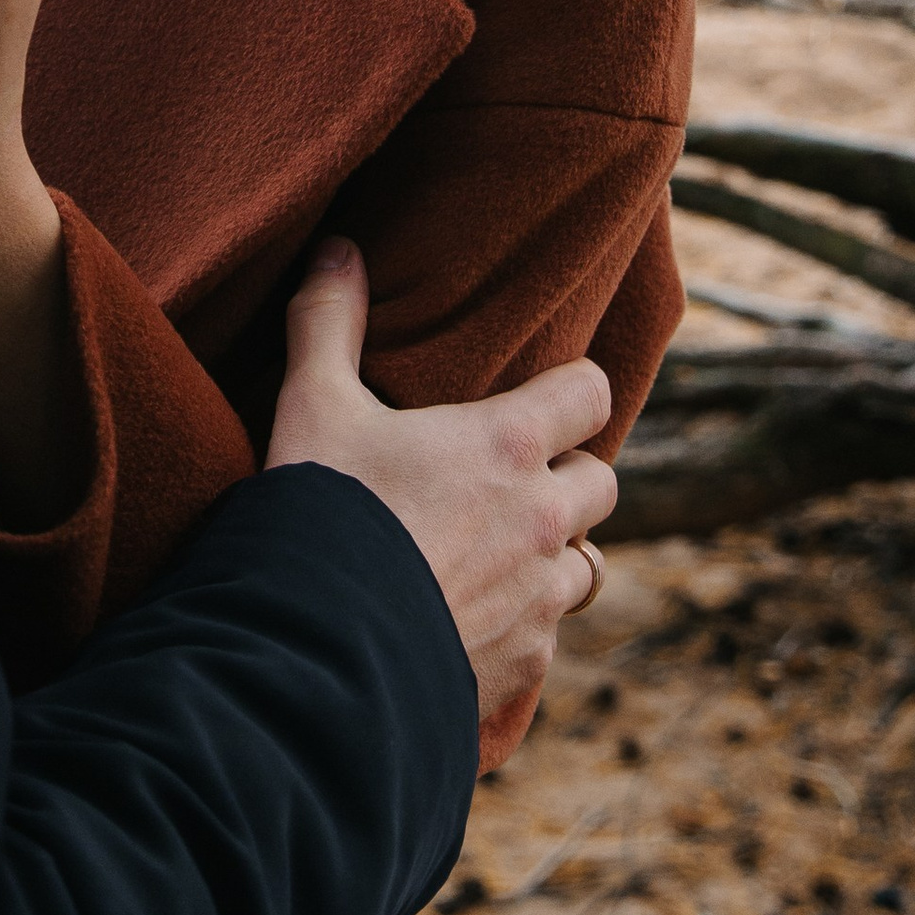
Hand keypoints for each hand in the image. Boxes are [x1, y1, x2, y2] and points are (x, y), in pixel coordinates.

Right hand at [265, 242, 616, 729]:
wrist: (317, 651)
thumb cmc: (323, 513)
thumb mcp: (313, 405)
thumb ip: (328, 321)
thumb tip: (337, 249)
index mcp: (507, 445)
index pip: (591, 393)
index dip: (571, 391)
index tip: (541, 398)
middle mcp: (543, 519)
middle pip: (602, 481)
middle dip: (567, 479)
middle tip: (511, 482)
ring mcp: (540, 599)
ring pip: (587, 567)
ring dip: (555, 557)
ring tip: (500, 557)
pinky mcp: (523, 665)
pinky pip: (548, 639)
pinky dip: (523, 629)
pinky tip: (472, 625)